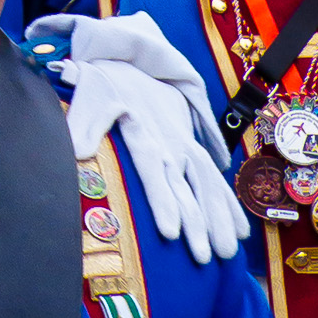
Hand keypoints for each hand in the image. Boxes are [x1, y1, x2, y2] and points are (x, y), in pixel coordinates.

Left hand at [33, 15, 244, 262]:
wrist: (133, 60)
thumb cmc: (105, 84)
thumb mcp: (90, 95)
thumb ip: (84, 122)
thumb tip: (75, 149)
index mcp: (143, 136)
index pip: (153, 172)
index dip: (162, 201)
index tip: (170, 233)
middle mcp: (169, 145)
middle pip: (185, 188)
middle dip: (196, 223)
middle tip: (204, 257)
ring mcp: (185, 147)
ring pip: (207, 185)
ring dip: (218, 219)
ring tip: (227, 253)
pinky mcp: (192, 149)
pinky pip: (215, 179)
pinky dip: (229, 204)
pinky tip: (241, 232)